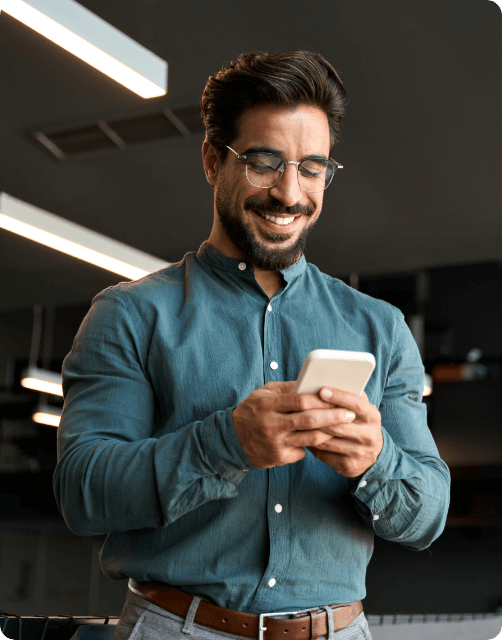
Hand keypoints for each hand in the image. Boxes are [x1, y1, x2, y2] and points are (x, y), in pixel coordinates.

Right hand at [232, 381, 357, 468]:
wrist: (233, 439)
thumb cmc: (253, 410)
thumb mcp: (264, 394)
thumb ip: (287, 389)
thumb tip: (313, 383)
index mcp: (267, 404)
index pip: (299, 400)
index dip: (321, 398)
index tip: (338, 397)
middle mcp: (271, 425)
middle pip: (309, 420)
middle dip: (333, 416)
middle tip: (350, 414)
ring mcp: (275, 443)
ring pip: (310, 438)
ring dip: (330, 432)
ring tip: (343, 426)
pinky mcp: (278, 458)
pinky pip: (303, 451)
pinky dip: (313, 444)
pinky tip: (322, 439)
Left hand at [306, 388, 382, 477]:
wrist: (372, 455)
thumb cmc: (360, 423)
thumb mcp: (361, 410)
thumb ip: (350, 396)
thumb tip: (327, 382)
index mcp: (373, 417)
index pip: (357, 404)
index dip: (339, 396)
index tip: (322, 389)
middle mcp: (369, 435)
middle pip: (338, 424)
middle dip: (317, 414)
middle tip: (300, 405)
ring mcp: (359, 452)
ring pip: (327, 439)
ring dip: (310, 429)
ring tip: (296, 419)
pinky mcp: (348, 465)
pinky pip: (323, 453)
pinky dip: (311, 443)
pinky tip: (301, 435)